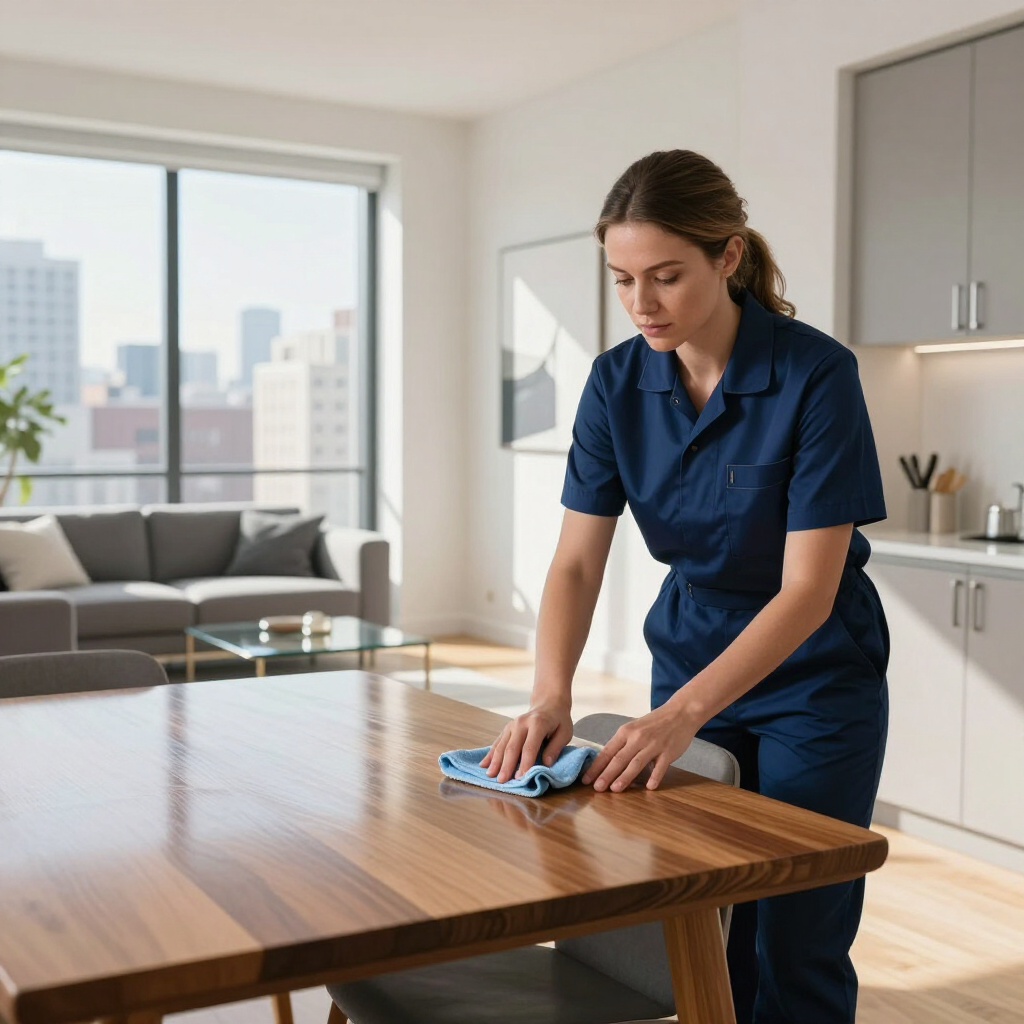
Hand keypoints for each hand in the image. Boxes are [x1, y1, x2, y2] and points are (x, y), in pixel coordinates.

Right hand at [480, 702, 574, 783]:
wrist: (548, 704)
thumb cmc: (558, 721)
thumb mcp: (565, 732)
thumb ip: (555, 748)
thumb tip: (546, 764)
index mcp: (537, 723)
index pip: (530, 747)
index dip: (525, 763)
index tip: (521, 778)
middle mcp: (521, 723)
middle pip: (512, 747)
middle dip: (506, 766)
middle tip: (502, 781)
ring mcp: (512, 725)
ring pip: (502, 745)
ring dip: (495, 761)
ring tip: (490, 776)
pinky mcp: (506, 728)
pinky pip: (497, 742)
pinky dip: (490, 754)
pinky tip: (483, 764)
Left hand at [581, 703, 698, 791]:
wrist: (680, 712)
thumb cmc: (654, 723)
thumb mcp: (634, 728)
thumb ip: (623, 744)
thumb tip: (607, 764)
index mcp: (626, 732)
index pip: (607, 751)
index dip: (596, 766)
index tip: (586, 779)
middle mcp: (638, 738)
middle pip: (619, 759)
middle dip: (606, 774)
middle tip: (597, 788)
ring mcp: (654, 745)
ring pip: (636, 763)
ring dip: (625, 777)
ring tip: (615, 789)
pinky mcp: (668, 751)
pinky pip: (660, 766)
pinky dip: (655, 776)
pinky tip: (649, 787)